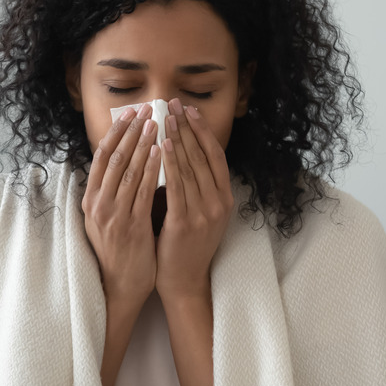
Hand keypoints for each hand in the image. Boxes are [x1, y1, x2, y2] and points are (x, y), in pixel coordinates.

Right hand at [82, 103, 161, 304]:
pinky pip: (142, 191)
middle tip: (147, 109)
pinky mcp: (130, 226)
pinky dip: (152, 169)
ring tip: (157, 123)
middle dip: (131, 131)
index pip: (101, 156)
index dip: (116, 132)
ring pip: (128, 170)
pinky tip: (162, 153)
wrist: (119, 286)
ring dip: (143, 144)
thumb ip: (112, 192)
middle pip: (114, 157)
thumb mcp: (106, 218)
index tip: (129, 113)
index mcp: (90, 200)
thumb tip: (125, 161)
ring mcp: (112, 215)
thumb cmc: (118, 251)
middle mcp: (98, 204)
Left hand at [155, 98, 233, 301]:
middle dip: (186, 128)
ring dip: (177, 139)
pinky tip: (161, 146)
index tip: (188, 110)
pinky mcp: (186, 223)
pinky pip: (177, 186)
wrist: (184, 280)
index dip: (202, 130)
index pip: (215, 155)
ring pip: (190, 167)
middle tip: (173, 105)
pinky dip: (169, 164)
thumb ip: (195, 185)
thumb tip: (179, 149)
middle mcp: (219, 203)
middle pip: (202, 156)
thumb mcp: (200, 211)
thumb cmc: (185, 244)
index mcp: (224, 198)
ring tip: (165, 118)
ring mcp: (204, 213)